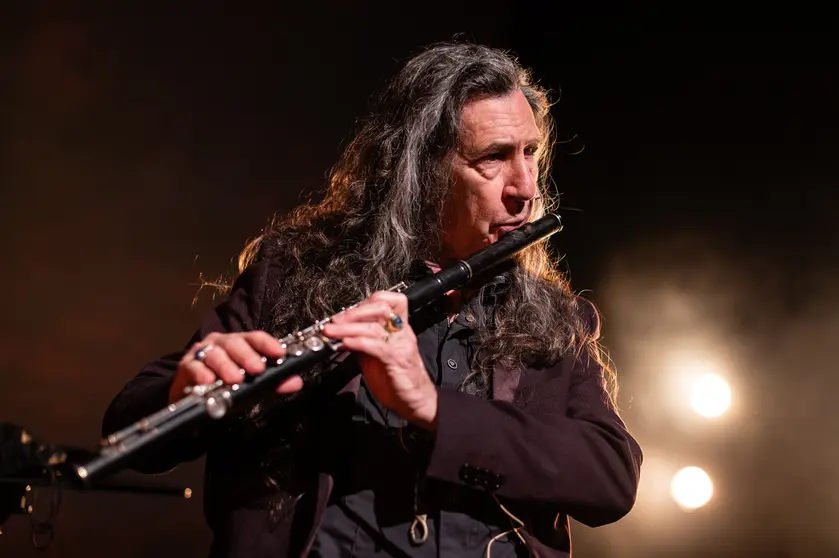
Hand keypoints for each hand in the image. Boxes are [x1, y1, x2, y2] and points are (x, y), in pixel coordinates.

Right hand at [170, 331, 302, 403]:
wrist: (193, 396)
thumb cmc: (225, 386)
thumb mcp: (251, 386)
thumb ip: (273, 383)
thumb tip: (297, 382)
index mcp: (239, 343)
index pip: (255, 338)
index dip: (268, 344)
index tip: (280, 353)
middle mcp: (221, 343)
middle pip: (235, 343)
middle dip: (247, 355)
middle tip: (257, 369)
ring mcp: (202, 352)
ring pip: (214, 354)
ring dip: (225, 366)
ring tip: (235, 379)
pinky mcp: (186, 366)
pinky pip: (193, 367)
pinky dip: (201, 373)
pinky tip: (208, 382)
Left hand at [322, 291, 437, 430]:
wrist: (416, 401)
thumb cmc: (397, 380)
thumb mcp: (376, 357)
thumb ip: (363, 344)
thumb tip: (342, 334)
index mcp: (398, 328)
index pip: (387, 301)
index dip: (365, 302)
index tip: (346, 312)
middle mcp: (401, 332)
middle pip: (381, 306)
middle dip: (354, 311)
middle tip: (335, 320)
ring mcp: (400, 344)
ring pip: (374, 326)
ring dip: (348, 327)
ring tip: (331, 331)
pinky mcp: (397, 360)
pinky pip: (375, 345)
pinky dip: (357, 342)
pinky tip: (344, 344)